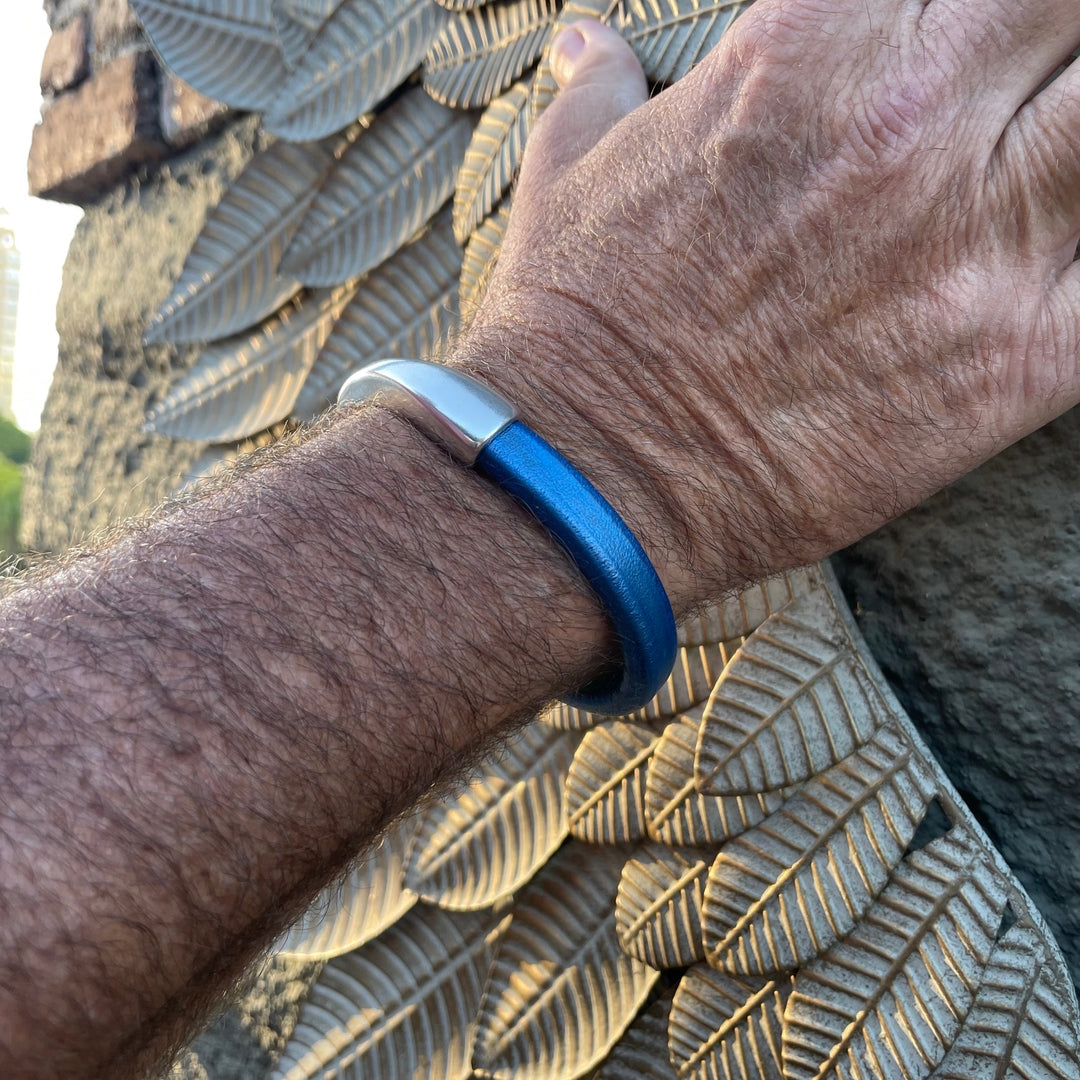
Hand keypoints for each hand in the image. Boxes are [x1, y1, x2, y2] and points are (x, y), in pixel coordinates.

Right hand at [460, 4, 1079, 607]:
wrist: (585, 472)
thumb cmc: (571, 321)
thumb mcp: (572, 169)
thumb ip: (607, 87)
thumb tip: (589, 46)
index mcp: (809, 47)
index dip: (978, 11)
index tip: (961, 42)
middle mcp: (915, 121)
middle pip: (1071, 15)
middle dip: (1051, 46)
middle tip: (1016, 95)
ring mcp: (982, 241)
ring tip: (1041, 169)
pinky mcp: (1019, 362)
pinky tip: (1067, 272)